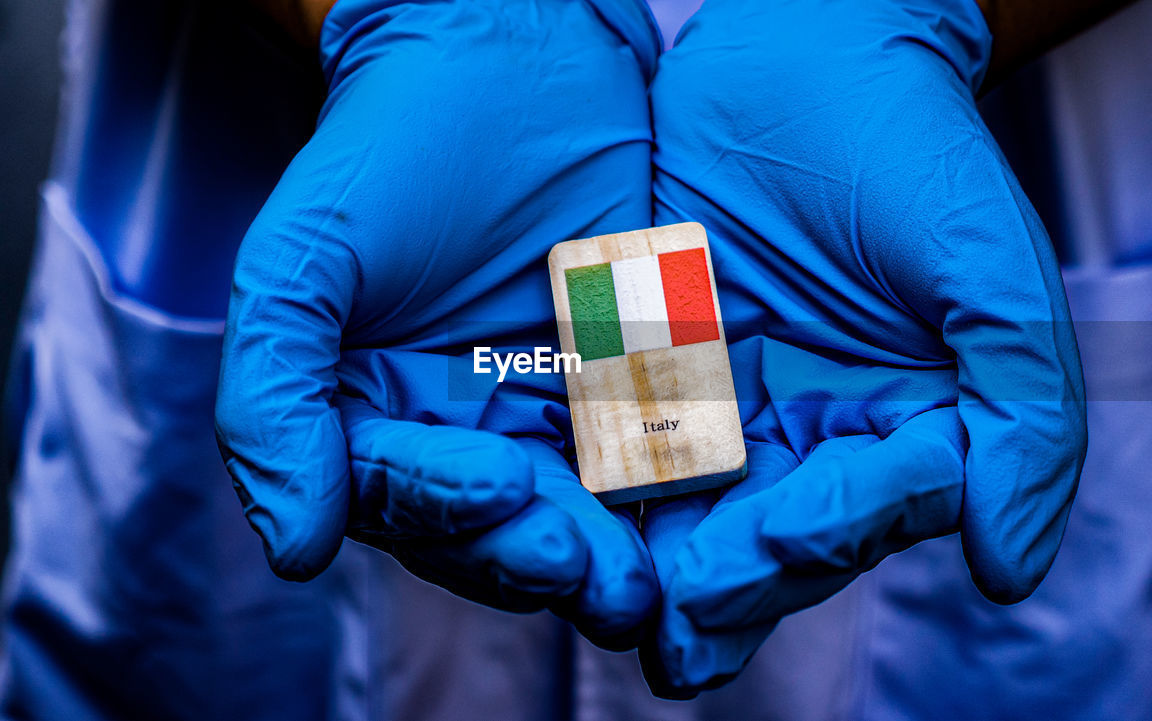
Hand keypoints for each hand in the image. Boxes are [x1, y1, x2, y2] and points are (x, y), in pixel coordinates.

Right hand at [215, 0, 661, 648]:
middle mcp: (463, 436)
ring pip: (582, 516)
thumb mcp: (303, 260)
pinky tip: (707, 513)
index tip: (499, 486)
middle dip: (542, 556)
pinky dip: (677, 492)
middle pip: (497, 534)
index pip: (404, 500)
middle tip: (595, 573)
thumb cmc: (393, 147)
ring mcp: (553, 416)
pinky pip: (658, 453)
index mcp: (376, 422)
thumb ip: (276, 396)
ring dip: (614, 555)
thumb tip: (290, 549)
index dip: (446, 507)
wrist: (509, 55)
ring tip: (645, 580)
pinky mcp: (635, 387)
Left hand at [639, 0, 1086, 695]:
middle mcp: (817, 443)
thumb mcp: (992, 273)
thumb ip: (1022, 417)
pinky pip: (624, 440)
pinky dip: (597, 483)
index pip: (874, 509)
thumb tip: (1011, 570)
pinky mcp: (654, 377)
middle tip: (681, 620)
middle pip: (776, 539)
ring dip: (656, 566)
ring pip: (694, 513)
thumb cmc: (914, 151)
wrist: (805, 52)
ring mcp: (731, 414)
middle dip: (730, 580)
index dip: (831, 531)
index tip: (785, 538)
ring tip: (623, 610)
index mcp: (909, 434)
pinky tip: (562, 517)